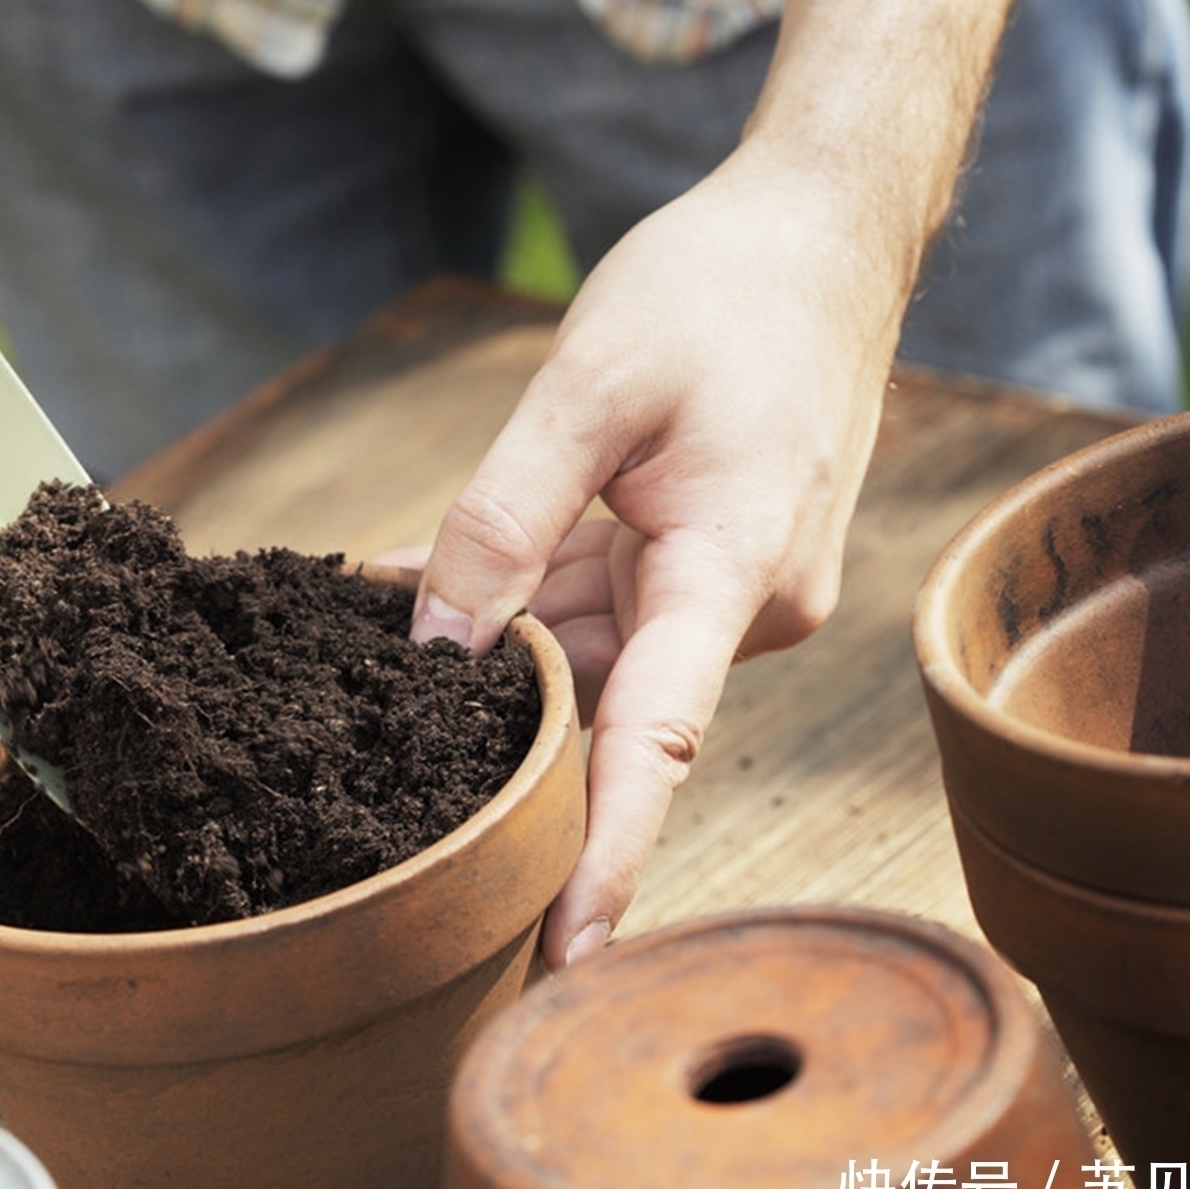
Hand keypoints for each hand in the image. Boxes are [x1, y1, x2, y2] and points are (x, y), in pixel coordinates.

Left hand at [409, 145, 903, 968]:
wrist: (822, 234)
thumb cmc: (719, 293)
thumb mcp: (587, 389)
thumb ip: (504, 520)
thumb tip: (438, 649)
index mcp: (731, 572)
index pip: (658, 744)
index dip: (608, 856)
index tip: (568, 954)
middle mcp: (741, 606)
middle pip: (600, 702)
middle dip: (491, 721)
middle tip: (374, 758)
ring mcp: (728, 590)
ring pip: (587, 650)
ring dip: (491, 644)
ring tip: (367, 625)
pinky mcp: (707, 562)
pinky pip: (598, 603)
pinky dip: (522, 594)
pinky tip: (420, 580)